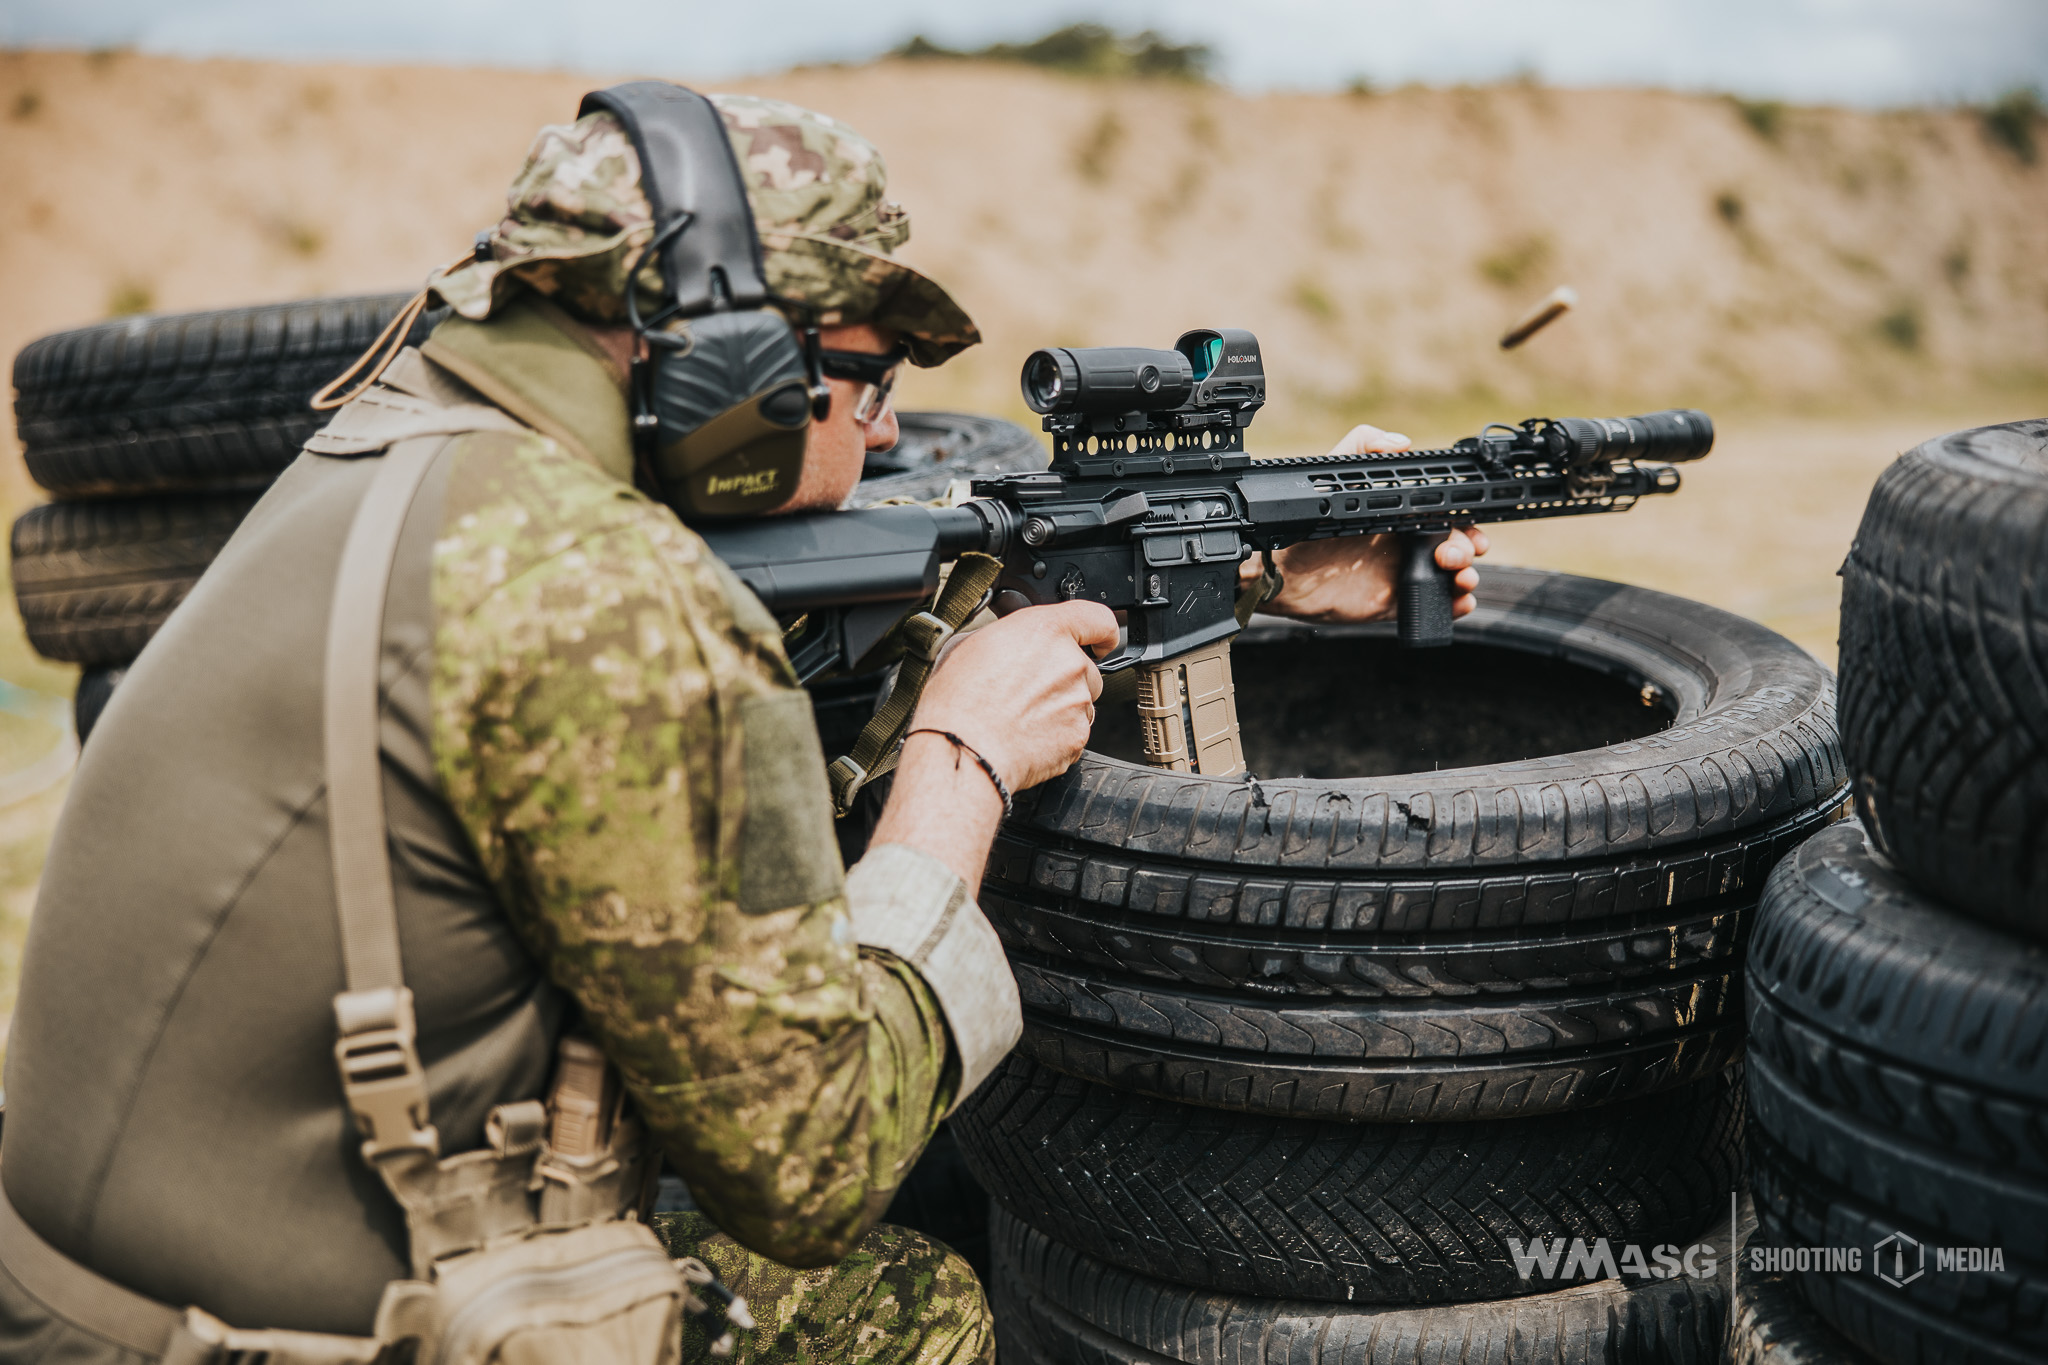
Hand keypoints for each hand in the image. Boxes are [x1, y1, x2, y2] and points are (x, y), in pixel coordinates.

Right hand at [909, 601, 1117, 791]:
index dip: (1102, 633)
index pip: (1098, 619)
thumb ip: (1010, 638)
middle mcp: (1070, 663)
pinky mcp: (1078, 736)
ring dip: (1060, 709)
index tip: (1102, 642)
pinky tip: (1025, 737)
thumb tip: (1011, 644)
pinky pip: (1073, 733)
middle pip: (1086, 670)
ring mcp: (1078, 702)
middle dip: (1065, 680)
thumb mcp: (972, 645)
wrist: (963, 747)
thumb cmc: (959, 700)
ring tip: (1021, 719)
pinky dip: (1056, 737)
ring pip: (1080, 704)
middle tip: (1029, 693)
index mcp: (1046, 631)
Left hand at [1240, 424, 1490, 622]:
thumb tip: (1401, 442)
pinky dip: (1454, 606)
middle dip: (1467, 549)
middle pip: (1455, 545)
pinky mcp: (1391, 604)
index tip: (1470, 525)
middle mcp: (1403, 543)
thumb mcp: (1332, 474)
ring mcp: (1399, 574)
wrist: (1279, 570)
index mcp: (1397, 514)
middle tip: (1454, 555)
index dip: (1464, 520)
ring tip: (1461, 578)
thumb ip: (1361, 444)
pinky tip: (1458, 602)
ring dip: (1467, 577)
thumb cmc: (1303, 521)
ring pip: (1450, 577)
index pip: (1444, 514)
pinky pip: (1431, 606)